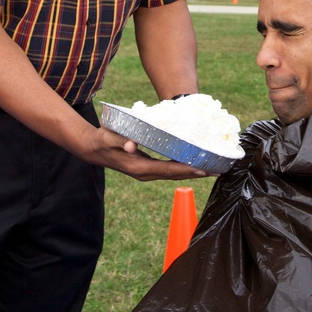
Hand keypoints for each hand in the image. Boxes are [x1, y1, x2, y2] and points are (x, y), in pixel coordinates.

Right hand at [80, 126, 207, 181]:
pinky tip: (195, 163)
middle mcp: (145, 173)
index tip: (203, 169)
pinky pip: (170, 170)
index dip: (185, 170)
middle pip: (175, 175)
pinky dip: (183, 167)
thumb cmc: (103, 140)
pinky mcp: (148, 169)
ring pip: (174, 174)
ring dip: (193, 171)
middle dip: (196, 173)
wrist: (94, 149)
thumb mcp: (110, 137)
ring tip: (212, 168)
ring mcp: (147, 173)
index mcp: (139, 167)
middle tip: (217, 169)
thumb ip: (121, 140)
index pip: (167, 170)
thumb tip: (132, 145)